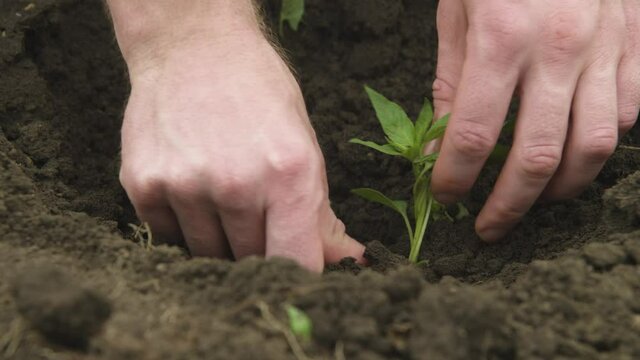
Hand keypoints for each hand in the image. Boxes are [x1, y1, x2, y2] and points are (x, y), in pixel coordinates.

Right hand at [112, 4, 363, 270]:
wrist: (193, 47)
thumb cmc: (259, 93)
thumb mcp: (304, 144)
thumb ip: (321, 212)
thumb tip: (347, 259)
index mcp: (288, 175)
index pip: (297, 262)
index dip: (298, 273)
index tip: (295, 268)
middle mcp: (236, 184)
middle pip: (251, 260)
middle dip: (259, 246)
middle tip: (254, 209)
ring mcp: (185, 185)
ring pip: (208, 254)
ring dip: (218, 237)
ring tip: (220, 189)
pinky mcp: (143, 184)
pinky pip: (169, 236)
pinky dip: (183, 223)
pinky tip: (191, 185)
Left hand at [432, 0, 639, 240]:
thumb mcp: (458, 13)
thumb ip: (453, 81)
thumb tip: (444, 144)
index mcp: (503, 39)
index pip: (475, 136)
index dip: (456, 178)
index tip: (445, 196)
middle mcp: (560, 49)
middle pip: (538, 156)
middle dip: (508, 204)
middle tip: (488, 227)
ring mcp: (608, 47)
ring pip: (594, 146)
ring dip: (562, 188)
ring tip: (535, 200)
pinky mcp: (638, 43)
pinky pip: (629, 112)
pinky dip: (602, 144)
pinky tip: (576, 150)